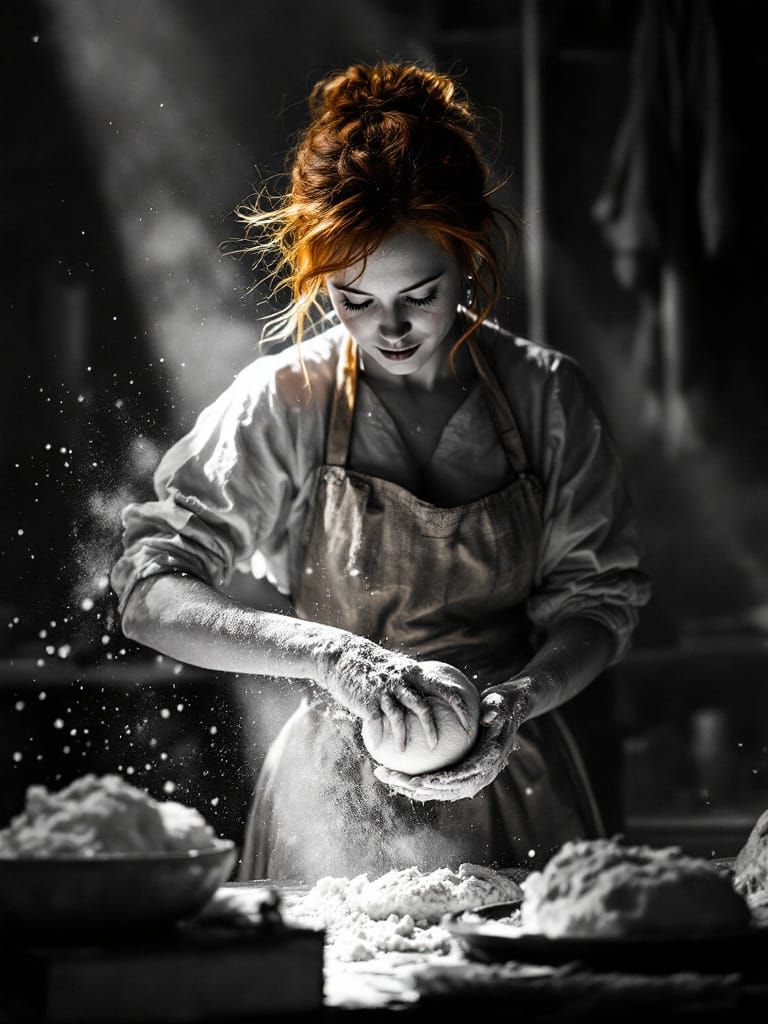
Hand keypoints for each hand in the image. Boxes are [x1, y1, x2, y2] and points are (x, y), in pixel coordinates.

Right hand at [317, 641, 473, 753]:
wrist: (344, 658)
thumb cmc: (376, 669)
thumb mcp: (399, 670)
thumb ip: (415, 685)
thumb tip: (434, 706)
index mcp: (416, 674)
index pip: (445, 689)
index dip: (461, 707)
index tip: (472, 724)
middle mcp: (403, 681)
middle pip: (424, 707)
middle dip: (435, 729)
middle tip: (441, 747)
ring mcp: (385, 691)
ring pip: (402, 717)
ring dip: (409, 738)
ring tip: (411, 752)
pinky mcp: (369, 700)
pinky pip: (379, 723)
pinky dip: (383, 738)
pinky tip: (383, 750)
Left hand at [373, 678, 532, 801]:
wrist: (505, 714)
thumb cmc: (500, 705)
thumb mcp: (499, 704)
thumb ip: (493, 710)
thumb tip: (487, 714)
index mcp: (489, 761)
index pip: (466, 775)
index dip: (445, 781)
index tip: (423, 780)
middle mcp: (480, 776)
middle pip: (445, 788)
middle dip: (417, 786)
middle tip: (392, 778)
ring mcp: (469, 778)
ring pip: (436, 790)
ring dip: (409, 786)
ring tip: (384, 775)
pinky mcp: (459, 776)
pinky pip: (434, 783)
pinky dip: (414, 780)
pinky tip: (392, 772)